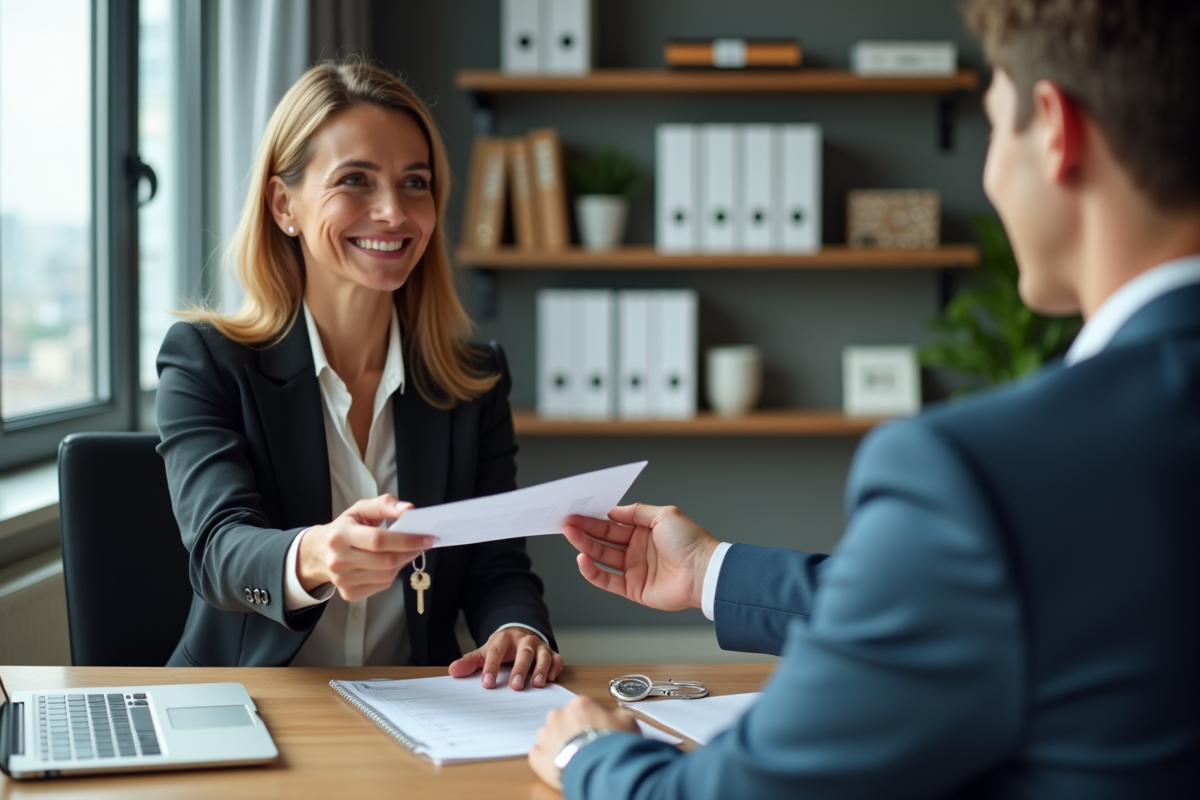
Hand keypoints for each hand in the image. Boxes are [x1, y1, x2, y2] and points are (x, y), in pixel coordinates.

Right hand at [297, 494, 432, 601]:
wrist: (320, 552)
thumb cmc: (345, 528)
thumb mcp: (360, 509)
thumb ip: (385, 504)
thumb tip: (408, 509)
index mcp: (340, 535)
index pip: (378, 540)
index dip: (406, 540)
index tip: (426, 537)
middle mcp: (338, 560)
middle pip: (385, 561)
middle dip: (410, 552)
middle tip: (422, 544)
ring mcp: (342, 580)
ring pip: (387, 575)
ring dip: (403, 563)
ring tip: (406, 551)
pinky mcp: (348, 593)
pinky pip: (382, 585)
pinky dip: (392, 574)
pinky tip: (390, 563)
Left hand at [448, 626, 563, 689]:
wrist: (520, 634)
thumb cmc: (502, 648)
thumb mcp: (485, 652)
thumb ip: (470, 662)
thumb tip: (453, 671)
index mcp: (504, 638)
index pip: (497, 652)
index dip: (491, 667)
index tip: (487, 683)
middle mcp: (524, 640)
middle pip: (524, 652)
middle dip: (520, 669)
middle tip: (515, 686)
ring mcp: (539, 646)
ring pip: (543, 655)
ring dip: (540, 668)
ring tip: (536, 684)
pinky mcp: (551, 652)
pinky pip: (556, 659)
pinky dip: (555, 668)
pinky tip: (550, 679)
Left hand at [529, 696, 638, 789]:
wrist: (601, 770)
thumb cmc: (614, 745)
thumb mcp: (628, 724)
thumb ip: (619, 716)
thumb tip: (617, 718)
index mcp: (580, 704)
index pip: (582, 707)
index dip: (591, 719)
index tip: (597, 729)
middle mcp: (559, 716)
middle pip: (563, 719)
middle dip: (571, 729)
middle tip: (585, 744)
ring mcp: (546, 736)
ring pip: (548, 735)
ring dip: (557, 743)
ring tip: (572, 756)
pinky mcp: (538, 757)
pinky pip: (538, 754)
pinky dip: (546, 758)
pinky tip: (559, 764)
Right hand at [563, 504, 720, 611]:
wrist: (702, 573)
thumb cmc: (690, 542)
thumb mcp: (664, 515)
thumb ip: (636, 512)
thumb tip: (612, 511)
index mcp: (644, 530)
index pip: (613, 523)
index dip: (595, 518)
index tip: (578, 512)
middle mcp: (637, 549)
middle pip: (604, 539)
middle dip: (584, 530)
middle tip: (566, 523)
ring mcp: (634, 569)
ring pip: (602, 557)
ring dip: (584, 546)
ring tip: (570, 535)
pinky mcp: (633, 589)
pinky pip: (607, 580)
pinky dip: (592, 571)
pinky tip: (582, 559)